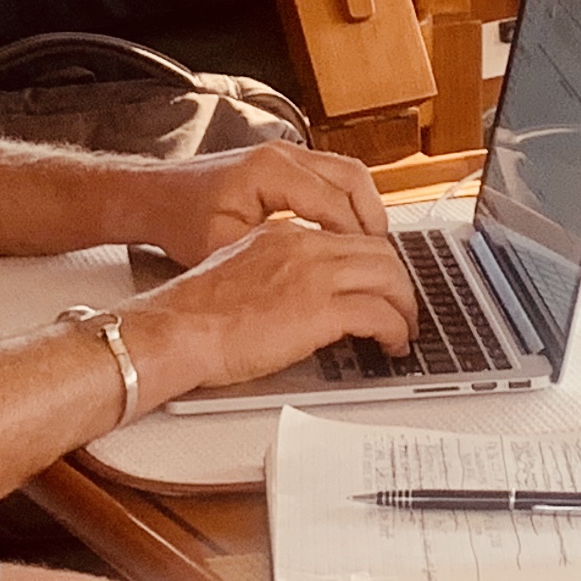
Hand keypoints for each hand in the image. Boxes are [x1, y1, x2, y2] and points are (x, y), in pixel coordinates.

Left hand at [130, 141, 390, 264]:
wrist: (154, 196)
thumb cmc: (180, 221)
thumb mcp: (223, 247)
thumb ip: (272, 257)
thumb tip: (313, 277)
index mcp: (270, 171)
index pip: (334, 203)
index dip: (356, 241)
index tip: (372, 271)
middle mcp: (283, 155)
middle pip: (354, 179)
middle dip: (373, 222)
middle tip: (385, 262)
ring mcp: (286, 154)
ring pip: (349, 174)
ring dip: (366, 211)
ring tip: (374, 252)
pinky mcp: (285, 164)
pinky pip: (333, 177)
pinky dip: (349, 204)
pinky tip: (349, 237)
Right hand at [131, 217, 414, 397]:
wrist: (176, 329)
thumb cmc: (194, 315)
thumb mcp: (239, 274)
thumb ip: (275, 273)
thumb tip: (298, 298)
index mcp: (284, 234)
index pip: (349, 238)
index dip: (375, 264)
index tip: (382, 285)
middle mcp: (304, 245)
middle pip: (380, 252)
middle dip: (400, 284)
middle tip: (403, 310)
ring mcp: (314, 274)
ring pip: (390, 277)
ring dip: (405, 307)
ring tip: (404, 331)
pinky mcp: (319, 309)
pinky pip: (380, 313)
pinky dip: (395, 330)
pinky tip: (392, 345)